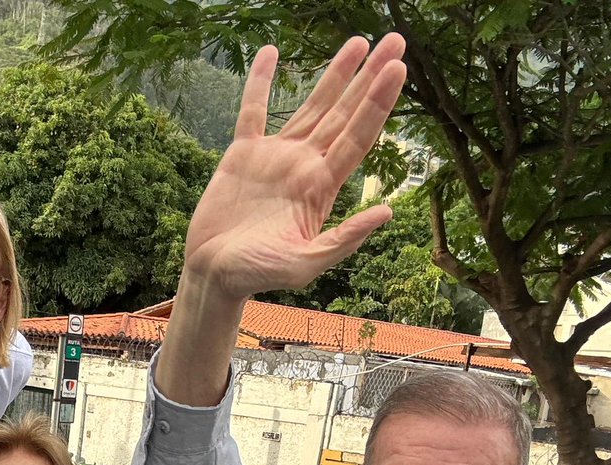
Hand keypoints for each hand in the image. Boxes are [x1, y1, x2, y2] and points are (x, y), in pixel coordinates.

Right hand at [183, 35, 406, 300]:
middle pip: (344, 114)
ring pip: (311, 106)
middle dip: (369, 79)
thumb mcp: (304, 265)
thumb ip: (344, 240)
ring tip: (359, 42)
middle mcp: (303, 167)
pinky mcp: (242, 155)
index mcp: (321, 189)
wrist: (213, 275)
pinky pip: (252, 111)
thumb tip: (388, 212)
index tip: (397, 70)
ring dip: (334, 74)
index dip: (377, 103)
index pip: (357, 138)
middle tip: (395, 42)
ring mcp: (275, 158)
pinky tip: (271, 53)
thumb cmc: (258, 276)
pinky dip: (260, 82)